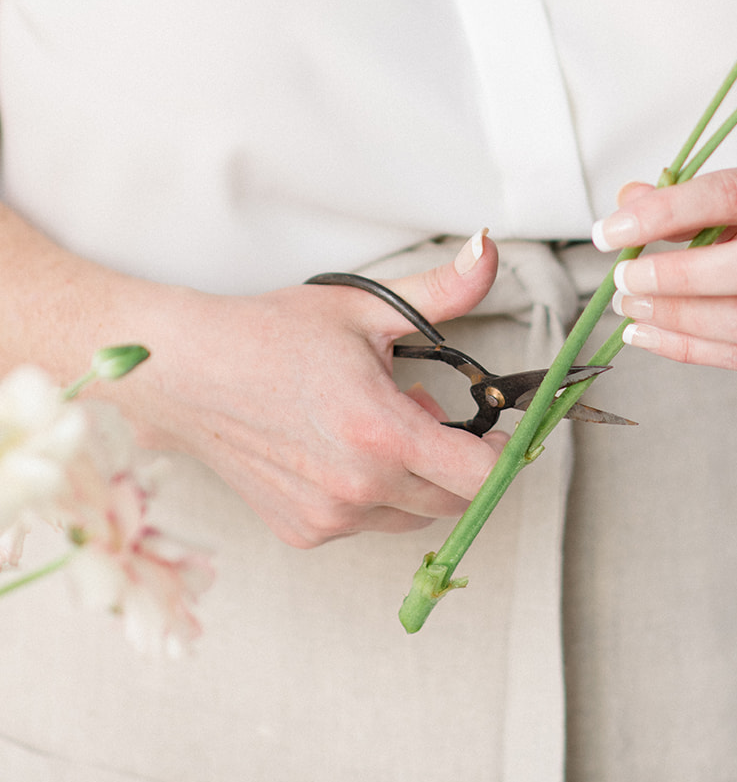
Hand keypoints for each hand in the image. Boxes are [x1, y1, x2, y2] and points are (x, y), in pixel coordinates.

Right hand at [108, 233, 505, 545]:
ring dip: (413, 478)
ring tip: (373, 425)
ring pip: (411, 514)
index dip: (503, 452)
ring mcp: (328, 517)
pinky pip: (366, 522)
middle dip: (455, 459)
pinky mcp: (303, 532)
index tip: (497, 429)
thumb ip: (442, 288)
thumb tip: (490, 250)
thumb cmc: (271, 336)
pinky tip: (337, 449)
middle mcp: (358, 488)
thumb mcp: (365, 307)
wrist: (187, 372)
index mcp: (382, 434)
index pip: (482, 476)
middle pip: (455, 501)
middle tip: (419, 408)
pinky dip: (369, 493)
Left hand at [593, 154, 736, 373]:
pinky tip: (652, 335)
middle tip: (624, 280)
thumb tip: (626, 204)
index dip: (664, 214)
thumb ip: (690, 194)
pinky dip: (692, 350)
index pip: (734, 196)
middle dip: (676, 277)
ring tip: (630, 308)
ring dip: (677, 319)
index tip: (608, 231)